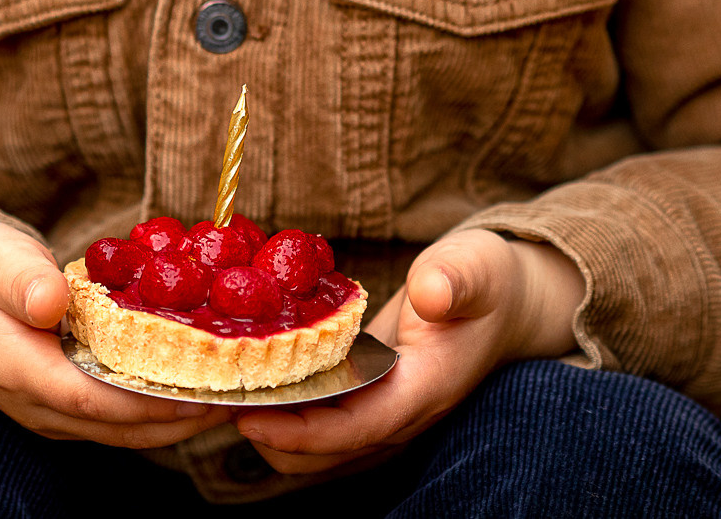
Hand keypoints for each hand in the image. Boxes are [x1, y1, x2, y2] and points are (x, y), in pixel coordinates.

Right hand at [0, 219, 232, 447]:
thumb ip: (21, 280)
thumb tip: (51, 303)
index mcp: (19, 370)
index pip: (94, 402)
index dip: (152, 403)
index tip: (207, 391)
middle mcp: (38, 405)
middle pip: (121, 428)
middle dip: (185, 417)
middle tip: (245, 392)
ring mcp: (52, 412)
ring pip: (126, 431)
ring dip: (181, 418)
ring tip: (238, 392)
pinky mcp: (67, 405)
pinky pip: (120, 418)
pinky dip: (162, 408)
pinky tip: (201, 384)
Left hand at [234, 230, 585, 474]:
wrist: (505, 304)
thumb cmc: (488, 283)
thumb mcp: (477, 268)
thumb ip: (454, 281)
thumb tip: (431, 293)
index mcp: (424, 391)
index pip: (356, 429)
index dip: (301, 432)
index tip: (249, 420)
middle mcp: (397, 414)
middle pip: (322, 451)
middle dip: (268, 434)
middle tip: (214, 396)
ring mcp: (379, 411)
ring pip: (313, 443)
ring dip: (269, 422)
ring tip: (220, 386)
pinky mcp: (363, 398)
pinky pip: (314, 418)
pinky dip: (281, 405)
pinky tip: (247, 370)